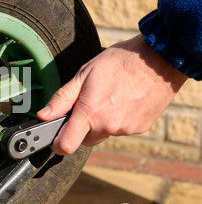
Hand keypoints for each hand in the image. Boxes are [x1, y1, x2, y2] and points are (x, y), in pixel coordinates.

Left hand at [37, 34, 187, 154]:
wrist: (159, 59)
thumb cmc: (120, 62)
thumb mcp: (84, 74)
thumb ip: (62, 98)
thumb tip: (43, 115)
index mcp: (90, 113)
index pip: (66, 145)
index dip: (57, 143)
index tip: (55, 137)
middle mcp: (108, 126)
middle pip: (84, 139)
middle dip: (80, 127)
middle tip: (88, 103)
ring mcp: (126, 129)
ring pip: (103, 134)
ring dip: (101, 122)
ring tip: (109, 97)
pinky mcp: (140, 128)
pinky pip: (120, 130)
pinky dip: (118, 119)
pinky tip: (123, 101)